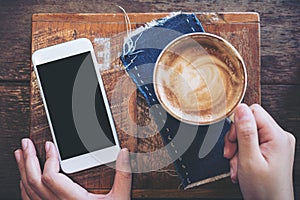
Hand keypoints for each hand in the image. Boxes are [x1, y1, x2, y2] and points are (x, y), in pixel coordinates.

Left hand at [14, 139, 131, 199]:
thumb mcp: (120, 198)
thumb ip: (123, 175)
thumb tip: (123, 153)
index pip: (51, 177)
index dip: (48, 159)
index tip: (50, 145)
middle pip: (34, 182)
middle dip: (28, 160)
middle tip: (25, 143)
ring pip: (28, 191)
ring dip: (22, 170)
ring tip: (20, 155)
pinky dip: (24, 187)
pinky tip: (23, 178)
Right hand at [224, 104, 295, 199]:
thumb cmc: (264, 190)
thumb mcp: (249, 160)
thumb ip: (245, 133)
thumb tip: (241, 109)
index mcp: (277, 136)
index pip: (253, 112)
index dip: (238, 125)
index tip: (233, 142)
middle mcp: (279, 137)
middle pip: (249, 122)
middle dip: (236, 139)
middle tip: (232, 155)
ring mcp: (276, 144)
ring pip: (248, 133)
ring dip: (237, 149)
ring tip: (237, 164)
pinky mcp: (271, 150)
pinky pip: (252, 143)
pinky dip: (242, 153)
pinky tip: (241, 165)